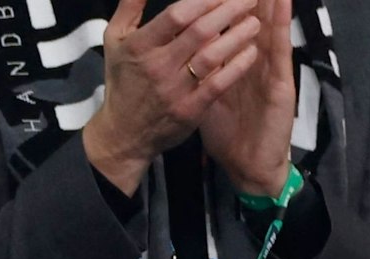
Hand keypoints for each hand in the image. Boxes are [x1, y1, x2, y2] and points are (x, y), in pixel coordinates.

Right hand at [82, 0, 262, 194]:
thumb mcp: (114, 39)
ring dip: (238, 36)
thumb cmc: (123, 82)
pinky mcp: (189, 110)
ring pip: (212, 56)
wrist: (123, 135)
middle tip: (249, 0)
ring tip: (255, 22)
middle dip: (228, 11)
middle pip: (199, 31)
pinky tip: (251, 52)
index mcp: (140, 46)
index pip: (176, 15)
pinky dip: (237, 66)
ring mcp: (174, 90)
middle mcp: (157, 67)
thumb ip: (130, 6)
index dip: (204, 0)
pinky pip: (218, 84)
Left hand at [197, 0, 294, 197]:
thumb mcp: (204, 92)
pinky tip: (282, 2)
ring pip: (270, 22)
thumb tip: (174, 44)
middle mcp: (254, 57)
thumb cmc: (228, 131)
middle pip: (252, 13)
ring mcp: (270, 68)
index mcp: (234, 58)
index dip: (221, 0)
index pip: (229, 18)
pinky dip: (282, 24)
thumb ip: (195, 65)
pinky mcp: (281, 84)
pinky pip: (280, 50)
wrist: (248, 165)